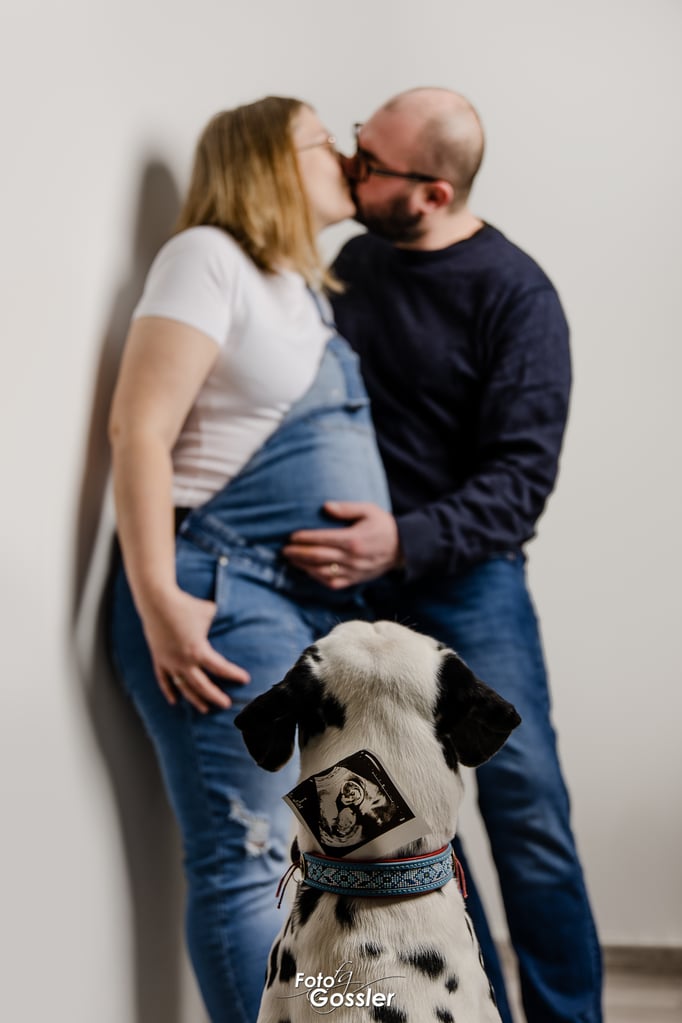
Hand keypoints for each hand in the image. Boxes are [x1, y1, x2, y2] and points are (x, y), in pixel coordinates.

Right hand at [141, 586, 249, 712]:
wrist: (157, 601)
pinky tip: (175, 702)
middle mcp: (184, 661)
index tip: (245, 680)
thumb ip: (221, 620)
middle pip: (202, 686)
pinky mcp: (159, 659)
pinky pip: (164, 680)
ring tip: (205, 709)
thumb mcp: (210, 612)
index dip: (234, 675)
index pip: (220, 668)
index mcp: (198, 651)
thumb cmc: (186, 605)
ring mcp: (169, 662)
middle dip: (215, 696)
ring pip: (184, 687)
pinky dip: (169, 691)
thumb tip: (234, 619)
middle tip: (226, 704)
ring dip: (195, 699)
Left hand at [283, 502, 401, 588]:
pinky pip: (332, 582)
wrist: (402, 548)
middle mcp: (351, 558)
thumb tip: (325, 506)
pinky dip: (316, 578)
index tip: (291, 536)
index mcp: (353, 539)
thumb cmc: (382, 525)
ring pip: (321, 572)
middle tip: (284, 550)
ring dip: (303, 566)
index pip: (322, 539)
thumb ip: (346, 508)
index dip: (304, 538)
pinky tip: (307, 571)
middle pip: (317, 557)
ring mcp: (353, 571)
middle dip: (298, 553)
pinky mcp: (354, 580)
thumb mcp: (368, 510)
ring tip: (291, 560)